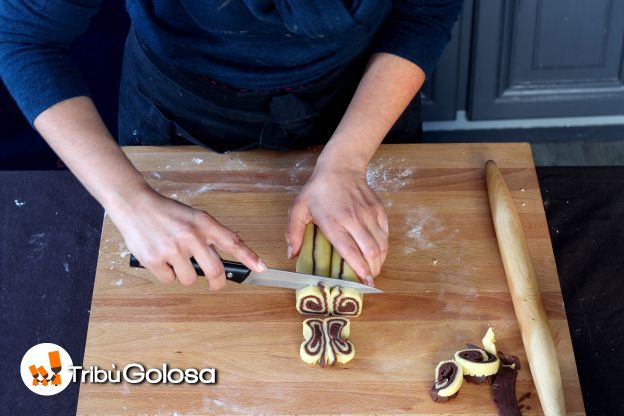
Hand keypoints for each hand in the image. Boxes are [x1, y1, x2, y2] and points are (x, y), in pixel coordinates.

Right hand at [108, 186, 266, 288]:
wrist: (134, 204)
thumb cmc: (166, 212)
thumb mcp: (193, 216)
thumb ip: (208, 236)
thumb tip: (221, 260)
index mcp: (203, 222)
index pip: (232, 241)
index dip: (249, 256)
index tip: (261, 268)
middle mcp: (190, 235)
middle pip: (214, 271)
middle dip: (217, 282)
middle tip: (215, 283)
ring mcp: (172, 249)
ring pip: (190, 279)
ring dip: (186, 275)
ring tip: (176, 259)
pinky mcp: (154, 260)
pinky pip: (169, 280)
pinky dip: (167, 274)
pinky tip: (161, 259)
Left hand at [285, 162, 388, 284]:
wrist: (340, 168)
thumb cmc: (318, 190)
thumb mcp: (298, 209)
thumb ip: (293, 233)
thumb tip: (292, 255)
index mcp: (334, 223)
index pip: (351, 251)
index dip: (360, 270)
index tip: (364, 283)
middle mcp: (354, 220)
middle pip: (371, 252)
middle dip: (372, 271)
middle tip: (368, 280)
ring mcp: (368, 215)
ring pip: (382, 245)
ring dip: (380, 261)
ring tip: (373, 269)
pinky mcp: (378, 210)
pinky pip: (385, 234)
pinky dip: (383, 247)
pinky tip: (376, 252)